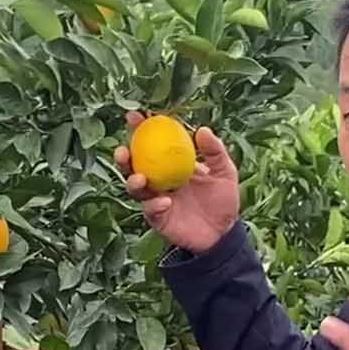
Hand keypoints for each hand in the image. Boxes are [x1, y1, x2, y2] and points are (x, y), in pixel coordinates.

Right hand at [115, 112, 240, 252]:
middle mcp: (159, 179)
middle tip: (123, 150)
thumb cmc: (223, 200)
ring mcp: (156, 199)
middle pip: (134, 166)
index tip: (136, 116)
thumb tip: (202, 129)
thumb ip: (215, 152)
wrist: (223, 233)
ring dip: (133, 182)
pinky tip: (166, 201)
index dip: (141, 129)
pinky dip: (154, 205)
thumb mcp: (224, 172)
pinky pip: (150, 210)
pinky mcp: (158, 218)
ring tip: (140, 179)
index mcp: (171, 164)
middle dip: (123, 157)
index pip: (152, 143)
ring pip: (135, 188)